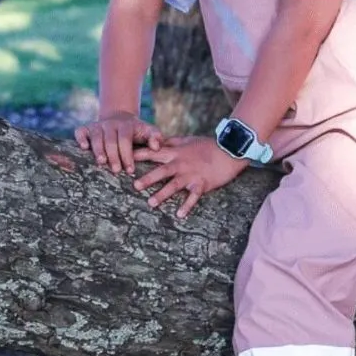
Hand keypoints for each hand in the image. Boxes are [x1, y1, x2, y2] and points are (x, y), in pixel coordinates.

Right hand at [74, 112, 163, 175]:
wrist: (120, 119)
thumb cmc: (137, 131)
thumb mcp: (148, 131)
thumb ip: (155, 137)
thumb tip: (156, 147)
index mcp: (126, 125)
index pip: (125, 140)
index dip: (127, 155)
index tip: (130, 170)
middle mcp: (110, 124)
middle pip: (110, 140)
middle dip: (113, 156)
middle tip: (117, 170)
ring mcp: (97, 125)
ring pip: (96, 136)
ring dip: (98, 150)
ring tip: (102, 162)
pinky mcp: (87, 128)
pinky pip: (80, 131)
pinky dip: (80, 138)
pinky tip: (83, 148)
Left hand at [132, 135, 246, 217]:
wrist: (229, 151)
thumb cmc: (209, 145)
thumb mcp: (188, 140)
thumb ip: (172, 143)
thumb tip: (158, 141)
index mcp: (176, 152)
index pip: (154, 153)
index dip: (139, 155)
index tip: (125, 158)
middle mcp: (181, 163)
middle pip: (161, 171)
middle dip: (147, 179)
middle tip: (134, 186)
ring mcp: (191, 174)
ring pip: (174, 185)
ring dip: (162, 194)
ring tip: (151, 203)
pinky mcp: (202, 184)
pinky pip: (193, 196)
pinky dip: (186, 206)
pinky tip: (179, 215)